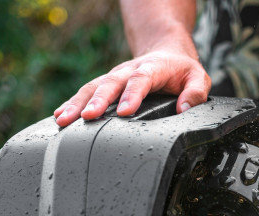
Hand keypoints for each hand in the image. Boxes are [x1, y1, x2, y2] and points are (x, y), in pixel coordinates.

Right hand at [54, 49, 211, 125]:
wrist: (166, 53)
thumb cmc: (182, 70)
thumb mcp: (198, 78)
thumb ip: (195, 93)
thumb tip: (185, 109)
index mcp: (153, 68)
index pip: (141, 80)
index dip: (132, 95)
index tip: (124, 112)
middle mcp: (129, 70)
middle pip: (111, 83)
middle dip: (98, 100)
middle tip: (87, 116)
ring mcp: (115, 77)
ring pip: (93, 87)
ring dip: (77, 103)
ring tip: (63, 119)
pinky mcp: (106, 84)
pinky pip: (87, 92)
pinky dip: (72, 103)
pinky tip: (59, 116)